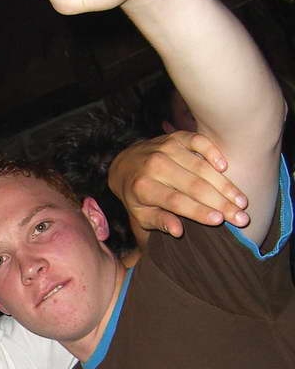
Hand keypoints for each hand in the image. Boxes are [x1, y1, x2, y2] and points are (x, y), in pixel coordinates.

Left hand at [109, 131, 249, 237]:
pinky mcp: (176, 137)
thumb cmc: (138, 196)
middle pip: (194, 185)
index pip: (176, 201)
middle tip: (242, 217)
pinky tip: (225, 168)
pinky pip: (198, 141)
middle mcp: (154, 166)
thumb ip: (159, 222)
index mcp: (143, 187)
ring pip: (201, 167)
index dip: (198, 211)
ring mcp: (166, 148)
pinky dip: (213, 152)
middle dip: (221, 202)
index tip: (220, 221)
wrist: (125, 163)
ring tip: (242, 201)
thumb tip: (178, 231)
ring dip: (224, 184)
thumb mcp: (141, 214)